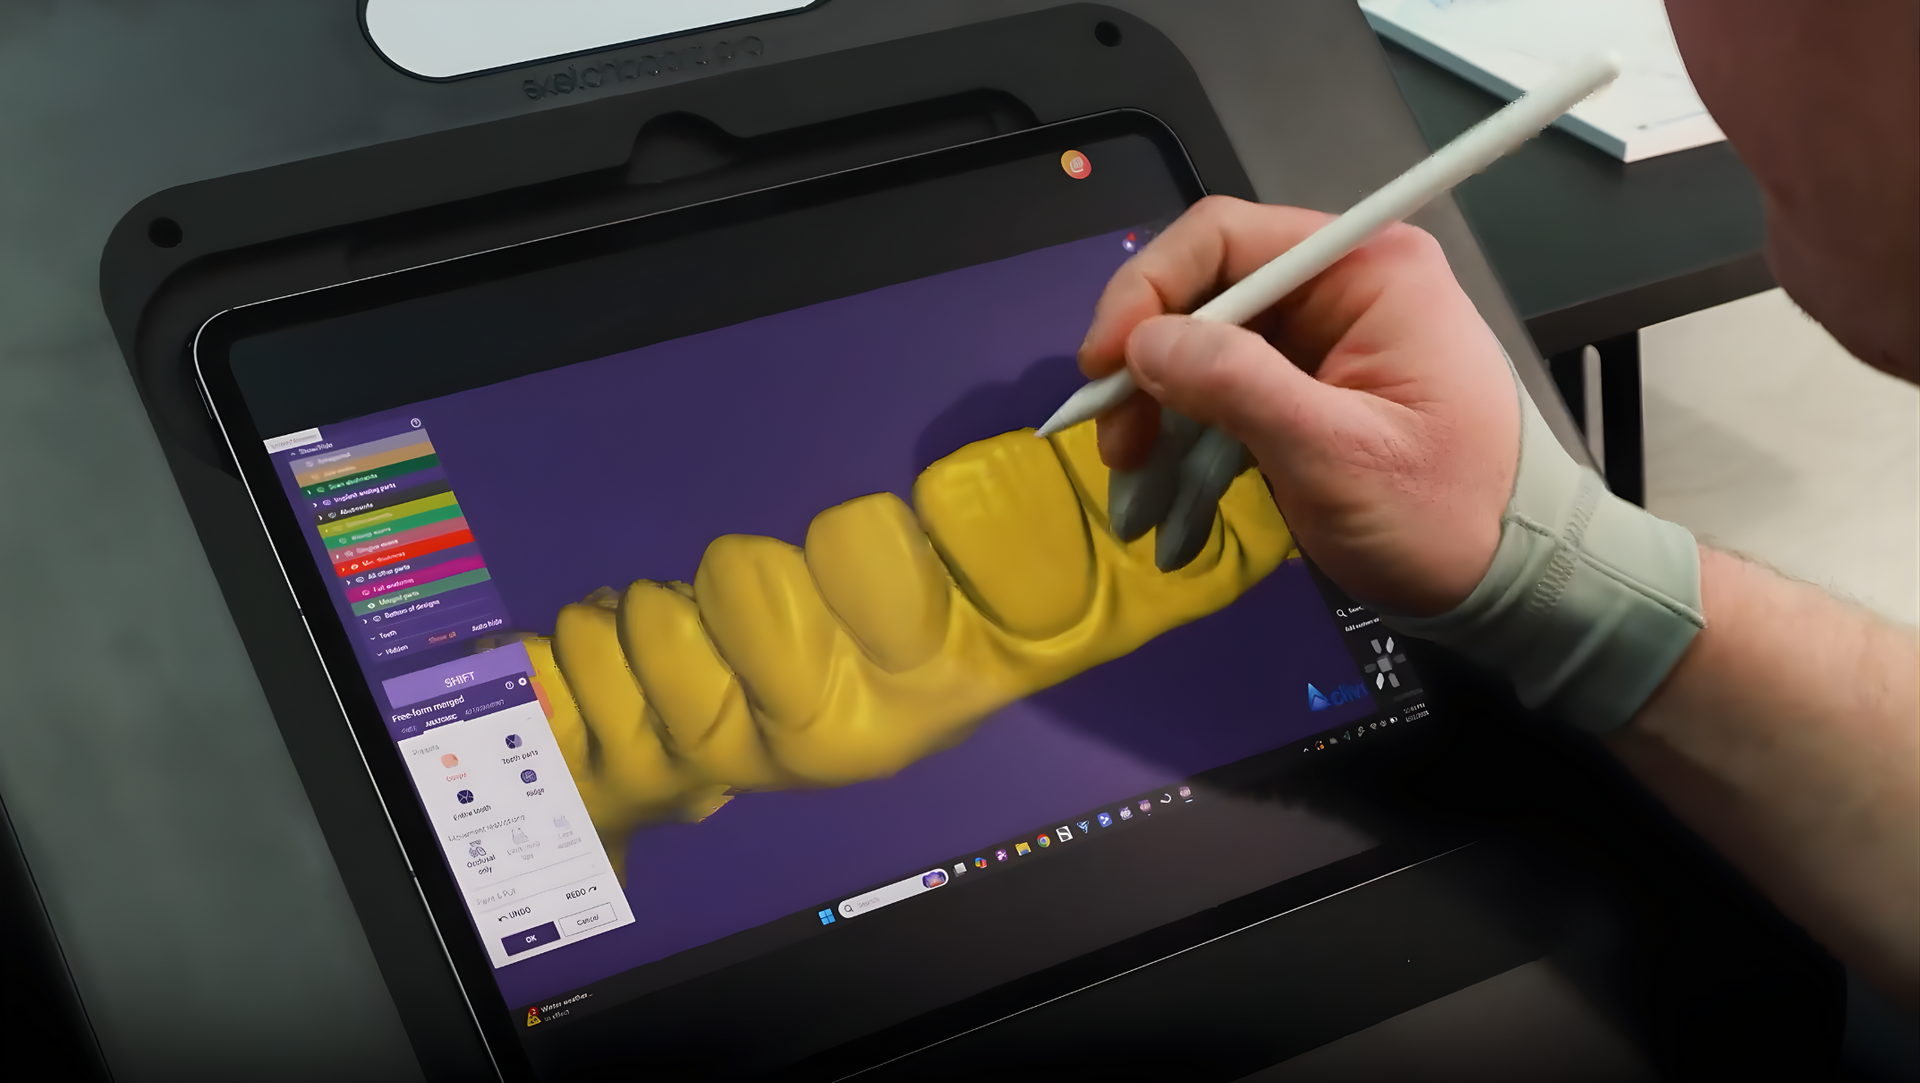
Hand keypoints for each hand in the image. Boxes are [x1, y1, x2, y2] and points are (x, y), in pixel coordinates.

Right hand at [1080, 196, 1519, 615]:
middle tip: (1111, 441)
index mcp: (1365, 270)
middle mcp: (1339, 287)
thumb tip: (1142, 344)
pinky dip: (1185, 443)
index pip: (1222, 238)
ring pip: (1201, 351)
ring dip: (1155, 414)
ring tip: (1133, 483)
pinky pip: (1223, 397)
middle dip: (1143, 367)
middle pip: (1202, 295)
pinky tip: (1164, 498)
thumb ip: (1237, 387)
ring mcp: (1321, 341)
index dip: (1146, 291)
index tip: (1102, 363)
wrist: (1511, 582)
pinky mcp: (1306, 390)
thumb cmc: (1445, 515)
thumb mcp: (1336, 453)